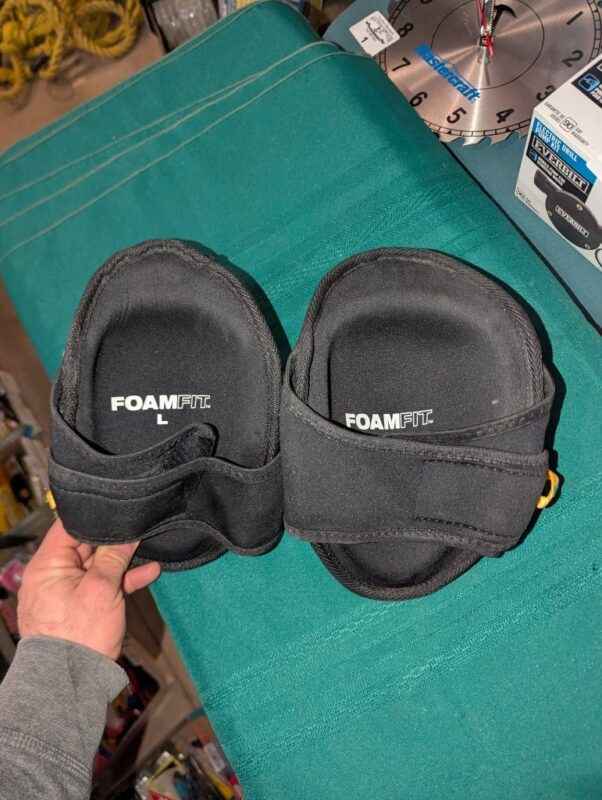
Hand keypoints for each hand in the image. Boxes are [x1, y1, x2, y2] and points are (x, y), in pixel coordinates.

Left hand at [18, 519, 160, 659]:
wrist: (72, 682)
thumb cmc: (79, 636)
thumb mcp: (101, 588)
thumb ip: (114, 556)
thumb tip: (127, 533)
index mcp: (46, 565)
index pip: (68, 527)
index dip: (95, 516)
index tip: (119, 508)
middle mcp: (52, 575)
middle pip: (84, 545)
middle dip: (113, 538)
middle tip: (139, 527)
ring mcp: (66, 591)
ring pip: (97, 565)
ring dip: (122, 560)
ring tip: (150, 547)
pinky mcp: (80, 606)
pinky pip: (102, 585)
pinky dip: (122, 580)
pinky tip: (149, 572)